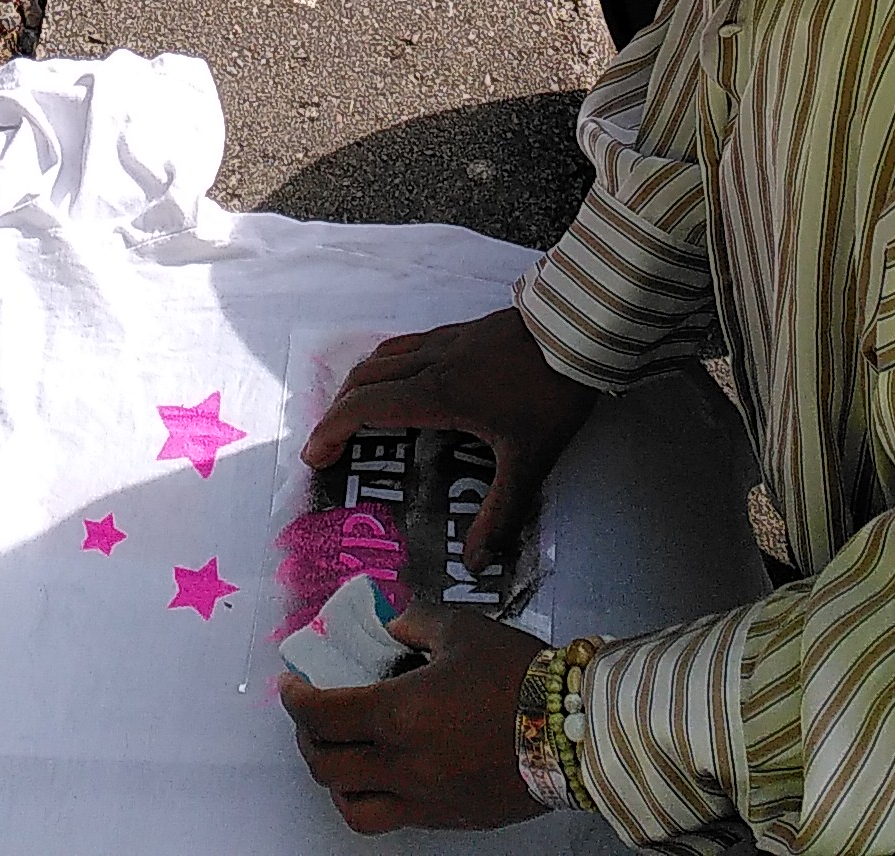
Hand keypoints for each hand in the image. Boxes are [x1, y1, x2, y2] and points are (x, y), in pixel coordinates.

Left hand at [280, 601, 547, 832]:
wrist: (573, 731)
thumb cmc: (519, 677)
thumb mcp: (462, 629)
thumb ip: (416, 622)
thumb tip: (393, 626)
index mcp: (399, 713)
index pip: (321, 716)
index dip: (295, 699)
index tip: (290, 685)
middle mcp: (403, 764)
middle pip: (324, 765)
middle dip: (306, 738)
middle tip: (311, 715)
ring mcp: (424, 798)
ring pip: (351, 806)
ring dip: (334, 780)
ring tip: (341, 755)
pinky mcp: (447, 817)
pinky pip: (392, 819)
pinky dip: (373, 798)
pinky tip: (385, 774)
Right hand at [299, 308, 597, 573]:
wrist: (579, 330)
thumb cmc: (551, 393)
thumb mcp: (530, 461)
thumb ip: (502, 513)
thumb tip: (476, 564)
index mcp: (437, 394)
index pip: (365, 407)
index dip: (332, 429)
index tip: (315, 455)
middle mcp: (430, 363)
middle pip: (363, 379)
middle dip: (336, 411)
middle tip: (329, 444)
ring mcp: (444, 341)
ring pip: (381, 355)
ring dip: (358, 385)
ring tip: (354, 414)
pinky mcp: (460, 331)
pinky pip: (405, 345)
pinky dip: (384, 366)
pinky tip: (400, 381)